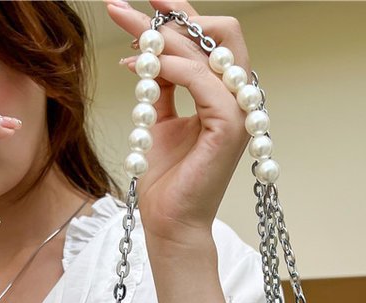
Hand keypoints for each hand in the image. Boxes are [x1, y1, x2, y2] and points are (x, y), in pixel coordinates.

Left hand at [104, 0, 251, 250]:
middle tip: (130, 10)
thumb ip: (164, 84)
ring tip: (127, 36)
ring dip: (164, 36)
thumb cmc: (166, 177)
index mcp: (225, 96)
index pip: (213, 42)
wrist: (169, 219)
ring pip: (211, 51)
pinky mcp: (229, 129)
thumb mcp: (160, 118)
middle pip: (224, 34)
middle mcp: (238, 100)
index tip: (145, 4)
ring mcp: (239, 114)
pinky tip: (145, 66)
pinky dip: (173, 67)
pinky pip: (204, 81)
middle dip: (177, 15)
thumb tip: (151, 50)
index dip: (182, 15)